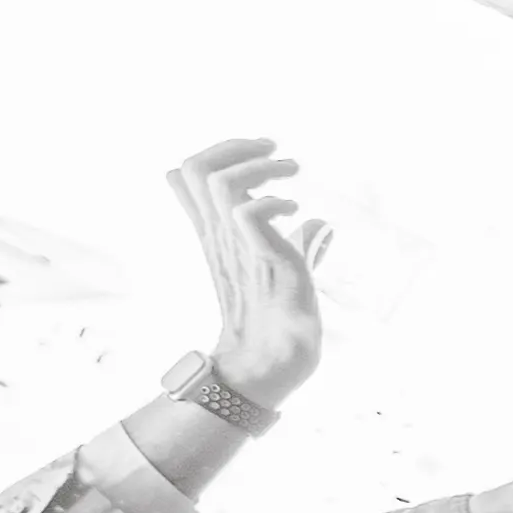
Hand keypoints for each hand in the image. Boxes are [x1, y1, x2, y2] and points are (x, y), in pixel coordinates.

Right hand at [166, 137, 327, 405]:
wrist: (270, 364)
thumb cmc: (276, 319)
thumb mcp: (283, 269)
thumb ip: (296, 243)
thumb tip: (322, 224)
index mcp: (216, 233)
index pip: (189, 174)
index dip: (221, 152)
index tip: (261, 154)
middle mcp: (219, 236)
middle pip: (195, 166)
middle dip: (237, 147)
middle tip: (277, 152)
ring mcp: (236, 248)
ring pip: (219, 180)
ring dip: (261, 168)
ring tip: (293, 174)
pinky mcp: (261, 261)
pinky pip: (248, 212)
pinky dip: (275, 201)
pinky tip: (298, 213)